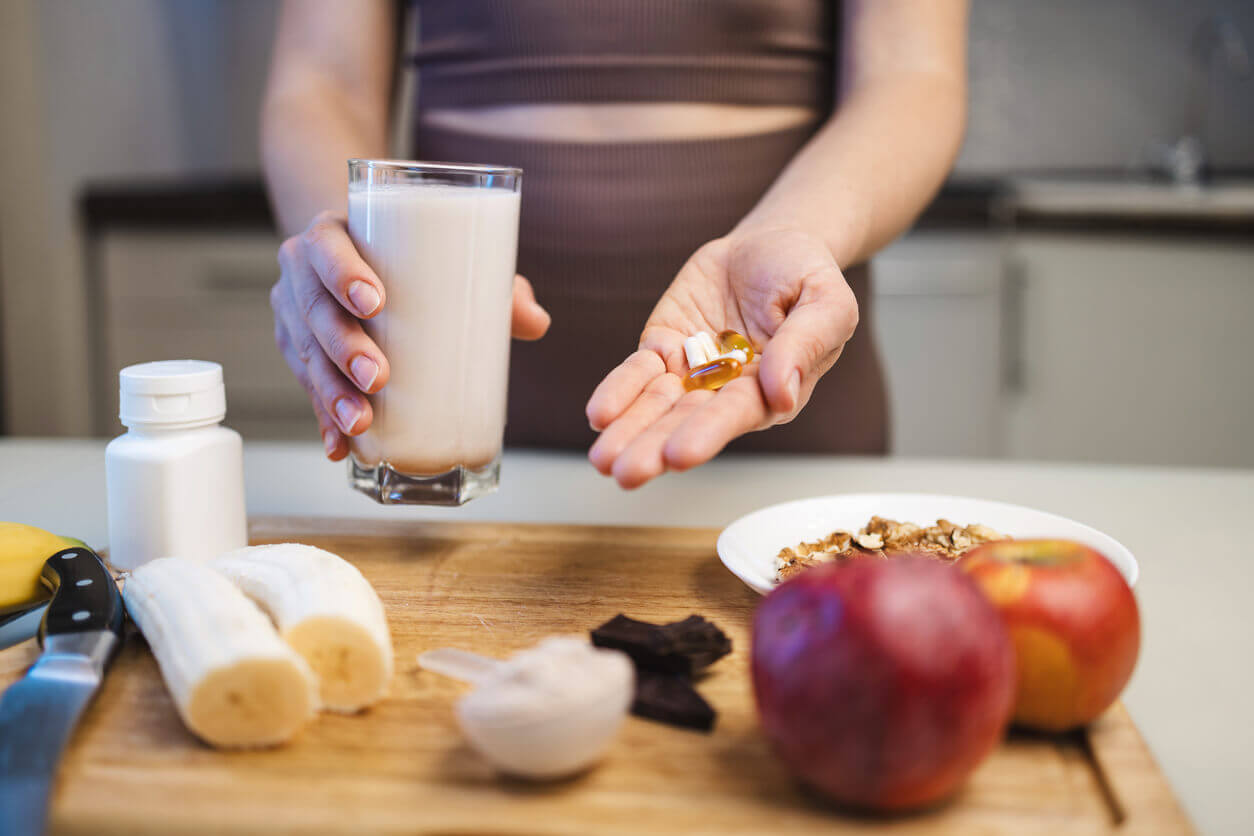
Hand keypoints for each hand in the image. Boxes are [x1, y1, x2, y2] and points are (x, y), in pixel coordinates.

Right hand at [271, 210, 550, 459]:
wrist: (359, 264)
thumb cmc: (411, 260)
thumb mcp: (449, 263)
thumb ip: (496, 288)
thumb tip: (537, 323)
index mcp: (333, 237)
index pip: (327, 248)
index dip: (343, 274)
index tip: (375, 304)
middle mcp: (303, 275)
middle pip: (315, 310)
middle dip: (344, 347)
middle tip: (379, 377)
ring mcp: (295, 316)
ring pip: (306, 355)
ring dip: (332, 393)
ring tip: (361, 422)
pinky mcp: (298, 354)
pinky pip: (307, 389)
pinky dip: (324, 420)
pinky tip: (338, 447)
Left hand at [585, 226, 857, 487]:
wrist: (770, 243)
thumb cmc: (806, 275)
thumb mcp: (827, 301)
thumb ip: (805, 344)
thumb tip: (781, 393)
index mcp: (771, 390)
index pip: (736, 414)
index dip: (707, 433)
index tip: (679, 456)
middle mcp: (727, 391)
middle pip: (687, 421)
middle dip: (654, 446)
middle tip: (626, 473)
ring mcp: (692, 372)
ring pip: (655, 405)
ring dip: (628, 431)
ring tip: (601, 460)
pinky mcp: (665, 347)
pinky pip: (638, 371)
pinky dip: (618, 390)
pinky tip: (600, 413)